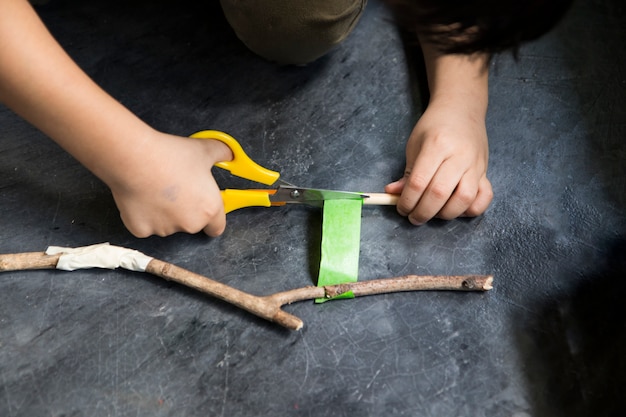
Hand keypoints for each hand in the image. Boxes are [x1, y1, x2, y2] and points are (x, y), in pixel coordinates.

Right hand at [108, 132, 232, 236]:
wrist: (135, 159)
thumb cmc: (170, 156)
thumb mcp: (204, 150)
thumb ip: (222, 153)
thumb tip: (229, 153)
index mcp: (209, 209)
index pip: (217, 227)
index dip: (211, 218)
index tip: (205, 209)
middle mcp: (189, 224)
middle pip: (191, 224)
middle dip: (185, 211)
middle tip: (176, 189)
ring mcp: (164, 229)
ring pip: (167, 225)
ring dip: (164, 213)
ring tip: (157, 188)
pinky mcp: (141, 230)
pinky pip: (144, 225)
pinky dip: (143, 214)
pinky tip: (141, 196)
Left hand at [385, 101, 492, 224]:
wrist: (462, 109)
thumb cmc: (434, 126)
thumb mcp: (415, 145)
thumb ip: (406, 173)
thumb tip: (393, 194)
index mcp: (437, 145)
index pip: (419, 182)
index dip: (407, 201)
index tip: (401, 208)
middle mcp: (459, 156)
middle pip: (439, 193)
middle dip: (423, 212)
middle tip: (414, 217)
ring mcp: (475, 164)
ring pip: (464, 199)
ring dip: (445, 214)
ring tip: (434, 213)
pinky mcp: (486, 172)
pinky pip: (485, 198)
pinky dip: (471, 209)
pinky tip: (456, 208)